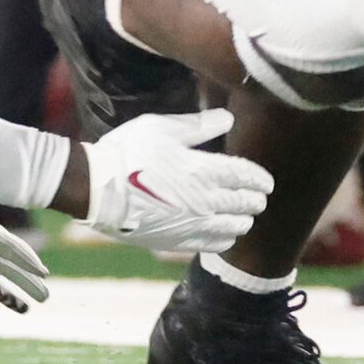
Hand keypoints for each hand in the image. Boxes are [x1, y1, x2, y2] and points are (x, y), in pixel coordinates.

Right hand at [79, 110, 273, 257]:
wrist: (97, 188)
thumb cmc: (128, 151)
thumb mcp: (161, 128)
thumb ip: (198, 126)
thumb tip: (228, 119)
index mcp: (203, 170)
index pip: (245, 176)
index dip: (260, 179)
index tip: (267, 181)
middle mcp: (205, 200)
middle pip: (244, 203)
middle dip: (255, 200)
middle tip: (260, 198)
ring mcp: (192, 224)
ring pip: (233, 227)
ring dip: (243, 220)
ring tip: (245, 216)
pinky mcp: (178, 241)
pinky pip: (213, 245)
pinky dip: (225, 239)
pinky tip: (224, 234)